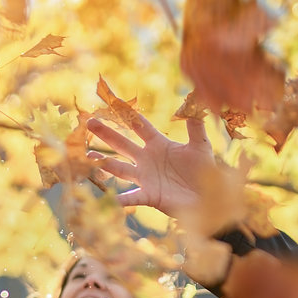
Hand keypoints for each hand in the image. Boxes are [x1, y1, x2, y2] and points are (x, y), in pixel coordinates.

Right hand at [87, 115, 219, 216]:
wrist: (208, 197)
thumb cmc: (204, 171)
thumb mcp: (200, 145)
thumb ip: (195, 124)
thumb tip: (195, 98)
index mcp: (158, 144)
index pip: (139, 126)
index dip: (127, 115)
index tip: (113, 103)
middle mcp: (147, 160)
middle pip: (122, 144)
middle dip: (106, 134)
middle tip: (90, 123)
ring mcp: (146, 178)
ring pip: (120, 169)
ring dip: (105, 163)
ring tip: (89, 156)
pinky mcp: (150, 196)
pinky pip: (133, 197)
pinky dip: (122, 199)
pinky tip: (110, 199)